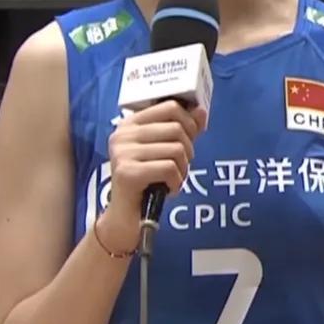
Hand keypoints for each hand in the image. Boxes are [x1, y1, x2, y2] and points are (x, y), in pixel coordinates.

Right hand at [99, 101, 206, 251]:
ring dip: (183, 170)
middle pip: (176, 129)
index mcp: (130, 123)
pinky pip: (169, 169)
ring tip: (172, 180)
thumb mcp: (164, 151)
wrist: (125, 217)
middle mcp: (123, 134)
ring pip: (176, 149)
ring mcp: (123, 152)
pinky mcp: (127, 173)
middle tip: (180, 167)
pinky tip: (167, 189)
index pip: (170, 107)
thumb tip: (201, 111)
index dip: (189, 122)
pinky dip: (176, 182)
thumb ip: (182, 130)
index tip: (191, 138)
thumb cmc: (147, 181)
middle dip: (188, 150)